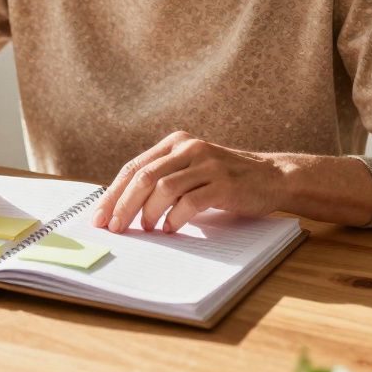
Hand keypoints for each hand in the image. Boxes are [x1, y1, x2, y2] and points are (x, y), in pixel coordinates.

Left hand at [92, 132, 283, 233]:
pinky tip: (170, 228)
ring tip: (146, 228)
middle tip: (115, 228)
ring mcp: (207, 163)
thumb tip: (121, 209)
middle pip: (144, 177)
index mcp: (175, 143)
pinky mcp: (223, 182)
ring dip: (147, 212)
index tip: (99, 217)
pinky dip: (175, 218)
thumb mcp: (191, 170)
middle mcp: (188, 148)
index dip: (113, 193)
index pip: (134, 168)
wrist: (271, 177)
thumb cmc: (224, 179)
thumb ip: (163, 180)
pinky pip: (190, 201)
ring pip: (163, 187)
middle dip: (123, 205)